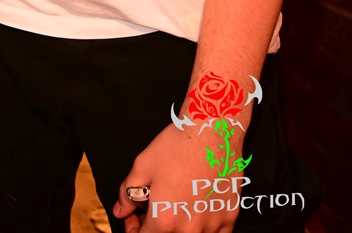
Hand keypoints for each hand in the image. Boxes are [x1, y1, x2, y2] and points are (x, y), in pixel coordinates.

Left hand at [114, 122, 245, 231]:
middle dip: (154, 226)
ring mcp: (212, 225)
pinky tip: (196, 209)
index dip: (134, 227)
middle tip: (152, 208)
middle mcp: (189, 228)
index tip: (134, 217)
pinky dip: (203, 227)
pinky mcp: (230, 216)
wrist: (211, 129)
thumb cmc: (178, 145)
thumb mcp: (142, 165)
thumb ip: (127, 194)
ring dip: (179, 226)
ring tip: (175, 203)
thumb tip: (121, 210)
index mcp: (164, 219)